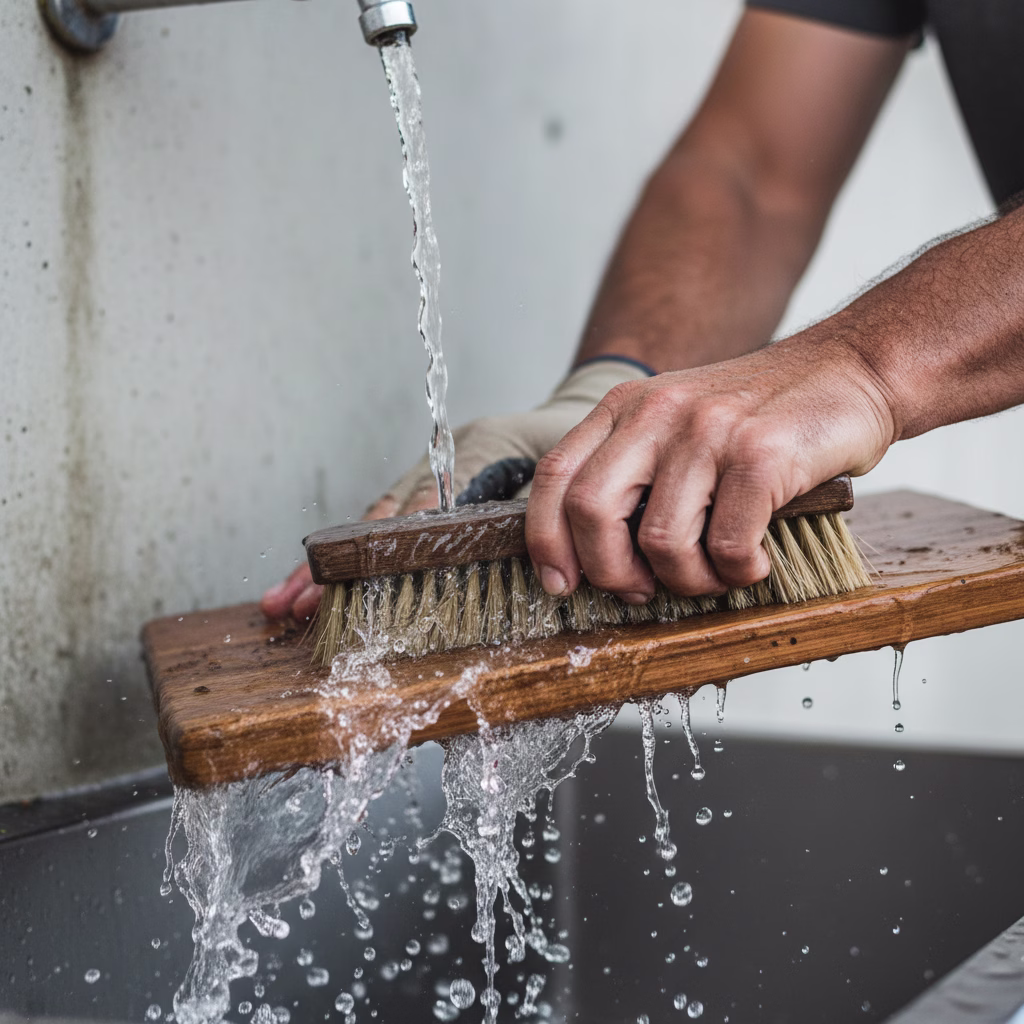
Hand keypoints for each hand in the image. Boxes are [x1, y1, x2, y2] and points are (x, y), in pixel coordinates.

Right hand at [260, 358, 649, 621]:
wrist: (585, 411)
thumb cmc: (578, 442)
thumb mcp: (564, 471)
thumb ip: (534, 510)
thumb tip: (509, 553)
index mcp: (480, 448)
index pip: (428, 499)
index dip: (398, 534)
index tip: (371, 563)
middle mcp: (446, 462)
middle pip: (379, 515)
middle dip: (338, 560)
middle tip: (296, 599)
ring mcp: (433, 476)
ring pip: (373, 523)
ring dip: (332, 564)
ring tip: (288, 600)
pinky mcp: (432, 491)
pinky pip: (387, 527)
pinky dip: (355, 557)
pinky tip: (320, 584)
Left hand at [524, 334, 896, 602]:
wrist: (852, 370)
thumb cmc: (763, 415)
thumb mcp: (680, 422)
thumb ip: (635, 470)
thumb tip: (594, 557)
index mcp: (626, 407)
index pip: (555, 475)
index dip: (546, 540)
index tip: (560, 583)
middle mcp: (657, 412)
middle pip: (590, 510)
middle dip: (610, 572)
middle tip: (643, 590)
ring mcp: (708, 430)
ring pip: (661, 541)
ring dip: (689, 580)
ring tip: (716, 574)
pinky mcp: (760, 454)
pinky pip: (728, 546)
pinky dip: (740, 572)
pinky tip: (756, 561)